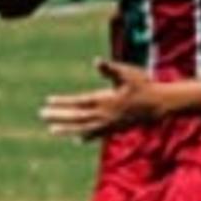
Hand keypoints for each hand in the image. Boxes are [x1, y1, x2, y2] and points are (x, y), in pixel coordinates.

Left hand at [40, 60, 156, 140]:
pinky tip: (77, 139)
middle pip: (77, 117)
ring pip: (84, 128)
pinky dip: (86, 136)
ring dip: (67, 129)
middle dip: (59, 116)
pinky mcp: (115, 128)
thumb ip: (111, 69)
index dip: (63, 102)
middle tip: (41, 115)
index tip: (48, 101)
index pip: (79, 102)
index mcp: (105, 100)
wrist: (159, 105)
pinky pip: (97, 134)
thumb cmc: (143, 85)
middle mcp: (105, 114)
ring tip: (52, 130)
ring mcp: (109, 124)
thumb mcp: (128, 73)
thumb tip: (96, 61)